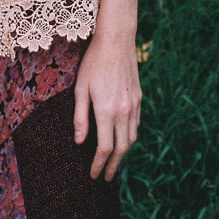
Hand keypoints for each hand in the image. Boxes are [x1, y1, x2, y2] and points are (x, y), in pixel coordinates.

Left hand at [73, 30, 141, 179]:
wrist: (116, 41)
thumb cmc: (93, 62)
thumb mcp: (80, 88)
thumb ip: (80, 117)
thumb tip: (79, 142)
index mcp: (106, 111)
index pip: (104, 148)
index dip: (99, 164)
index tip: (93, 175)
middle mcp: (123, 112)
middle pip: (121, 148)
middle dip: (113, 166)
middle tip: (106, 177)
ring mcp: (134, 106)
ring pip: (132, 139)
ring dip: (123, 154)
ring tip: (113, 163)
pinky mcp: (139, 99)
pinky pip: (136, 125)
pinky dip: (130, 138)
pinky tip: (122, 140)